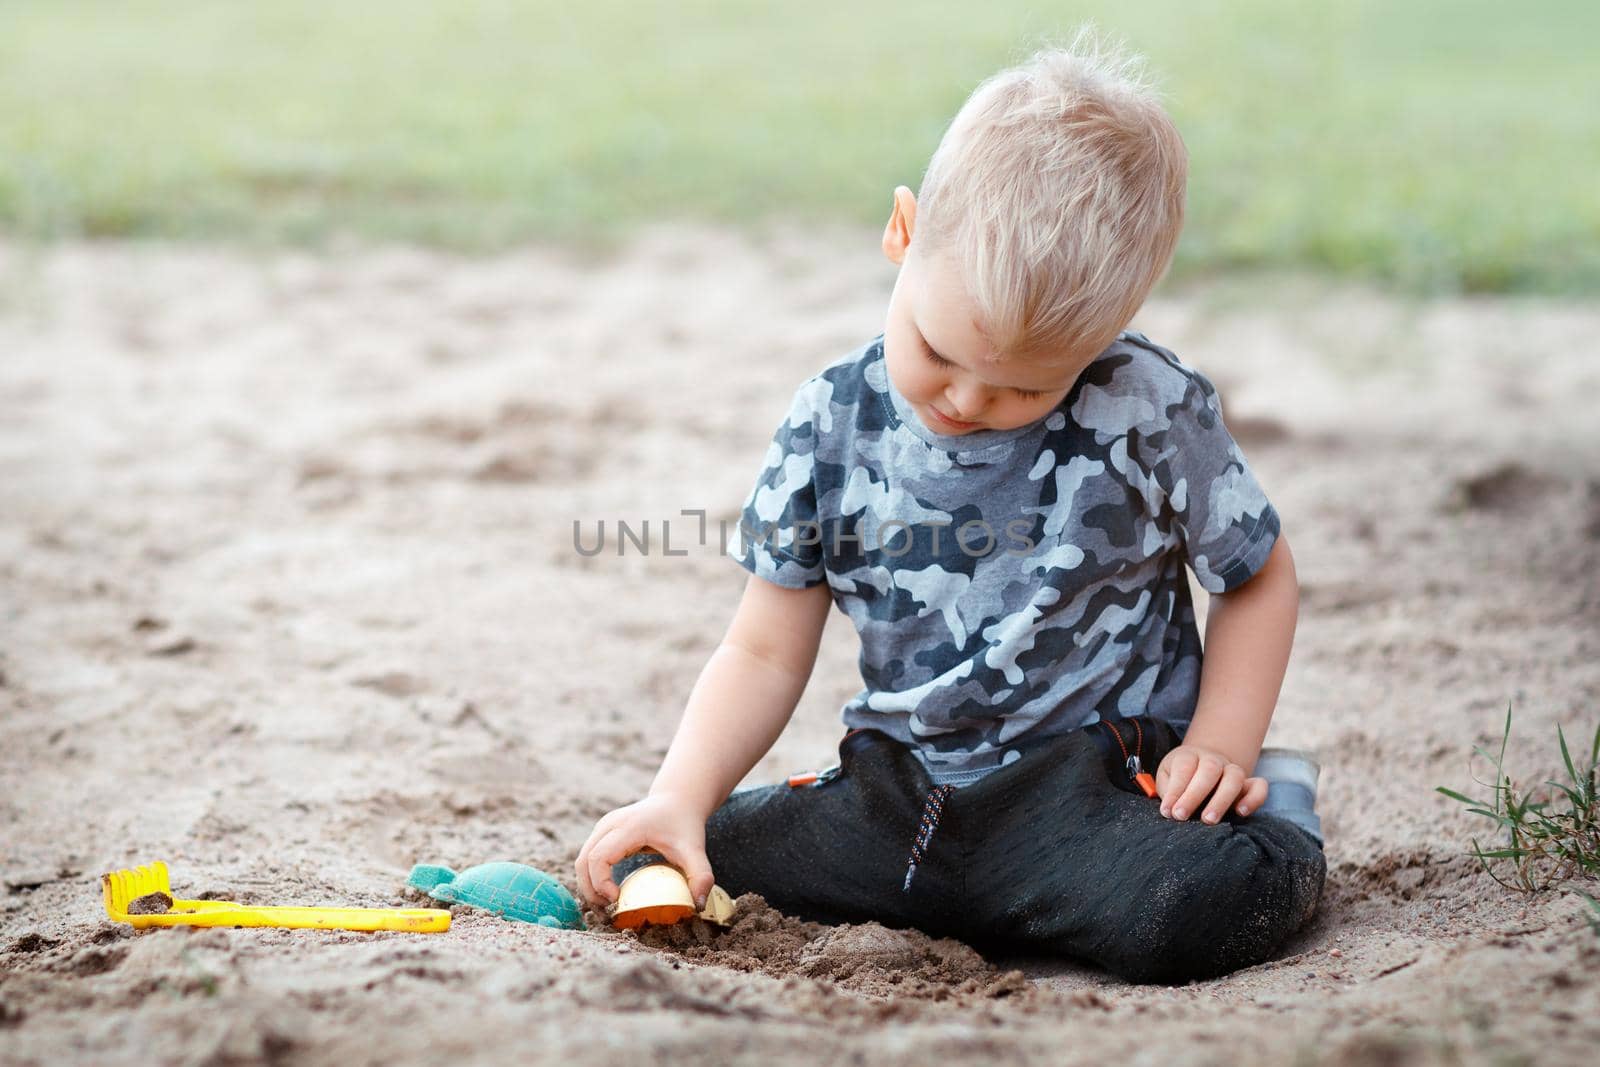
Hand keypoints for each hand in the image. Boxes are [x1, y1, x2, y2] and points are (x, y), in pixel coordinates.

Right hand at [573, 792, 714, 908]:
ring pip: (582, 859)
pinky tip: (607, 893)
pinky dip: (591, 878)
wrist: (677, 800)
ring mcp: (604, 826)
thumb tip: (698, 905)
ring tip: (605, 907)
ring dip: (588, 886)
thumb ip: (700, 875)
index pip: (599, 857)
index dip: (601, 882)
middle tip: (607, 912)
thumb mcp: (695, 849)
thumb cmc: (684, 825)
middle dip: (590, 890)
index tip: (617, 900)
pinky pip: (588, 857)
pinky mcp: (602, 832)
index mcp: (629, 827)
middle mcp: (610, 824)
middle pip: (584, 861)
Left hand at [1155, 743, 1268, 823]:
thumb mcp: (1167, 779)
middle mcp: (1213, 760)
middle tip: (1181, 816)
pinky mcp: (1248, 784)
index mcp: (1189, 756)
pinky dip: (1254, 798)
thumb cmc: (1180, 778)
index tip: (1167, 811)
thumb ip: (1168, 791)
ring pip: (1234, 777)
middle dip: (1194, 795)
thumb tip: (1170, 809)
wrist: (1202, 767)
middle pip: (1209, 770)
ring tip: (1208, 820)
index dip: (1175, 790)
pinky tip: (1241, 812)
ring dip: (1221, 799)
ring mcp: (1232, 770)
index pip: (1184, 767)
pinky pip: (1259, 786)